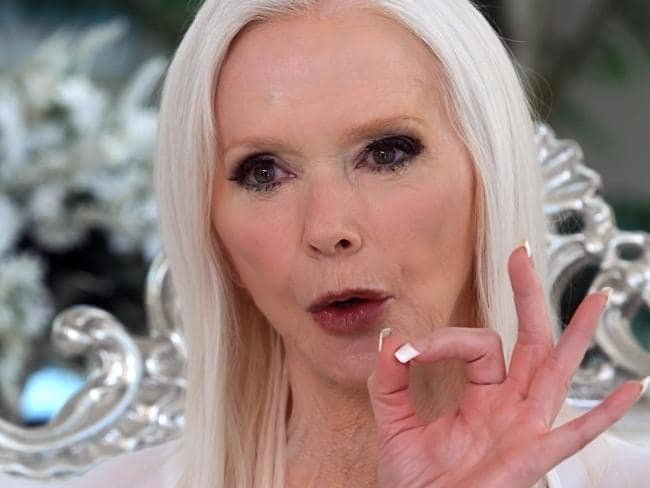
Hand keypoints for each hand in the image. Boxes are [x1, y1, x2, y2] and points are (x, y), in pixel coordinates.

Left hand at [366, 243, 643, 487]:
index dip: (439, 340)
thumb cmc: (415, 483)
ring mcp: (524, 429)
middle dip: (528, 296)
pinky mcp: (532, 457)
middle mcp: (508, 406)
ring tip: (598, 296)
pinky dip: (604, 412)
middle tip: (522, 253)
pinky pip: (575, 433)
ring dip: (577, 334)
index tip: (404, 351)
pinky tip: (634, 387)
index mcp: (481, 397)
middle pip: (529, 341)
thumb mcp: (394, 425)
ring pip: (556, 371)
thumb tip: (388, 339)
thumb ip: (388, 383)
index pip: (476, 344)